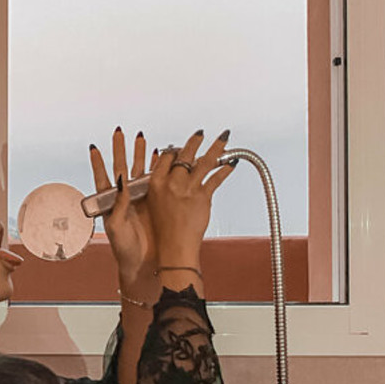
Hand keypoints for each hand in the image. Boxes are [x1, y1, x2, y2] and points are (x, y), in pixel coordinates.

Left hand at [89, 127, 158, 278]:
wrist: (142, 264)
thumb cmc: (124, 250)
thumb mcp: (117, 226)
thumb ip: (119, 204)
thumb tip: (119, 180)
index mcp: (111, 203)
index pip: (102, 178)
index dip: (98, 163)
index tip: (94, 147)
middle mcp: (125, 198)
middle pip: (122, 167)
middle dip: (121, 149)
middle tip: (120, 132)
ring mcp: (140, 199)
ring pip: (139, 171)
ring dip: (140, 154)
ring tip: (141, 137)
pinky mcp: (155, 203)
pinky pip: (158, 181)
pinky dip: (159, 168)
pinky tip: (160, 155)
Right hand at [147, 129, 235, 254]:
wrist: (173, 249)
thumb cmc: (162, 232)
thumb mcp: (152, 204)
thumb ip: (161, 187)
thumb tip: (169, 175)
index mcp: (155, 183)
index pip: (165, 157)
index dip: (174, 150)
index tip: (179, 147)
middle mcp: (171, 183)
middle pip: (184, 155)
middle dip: (194, 141)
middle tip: (200, 133)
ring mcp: (188, 189)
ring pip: (204, 162)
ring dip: (216, 148)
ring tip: (223, 138)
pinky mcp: (202, 197)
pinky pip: (216, 178)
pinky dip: (225, 169)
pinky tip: (231, 163)